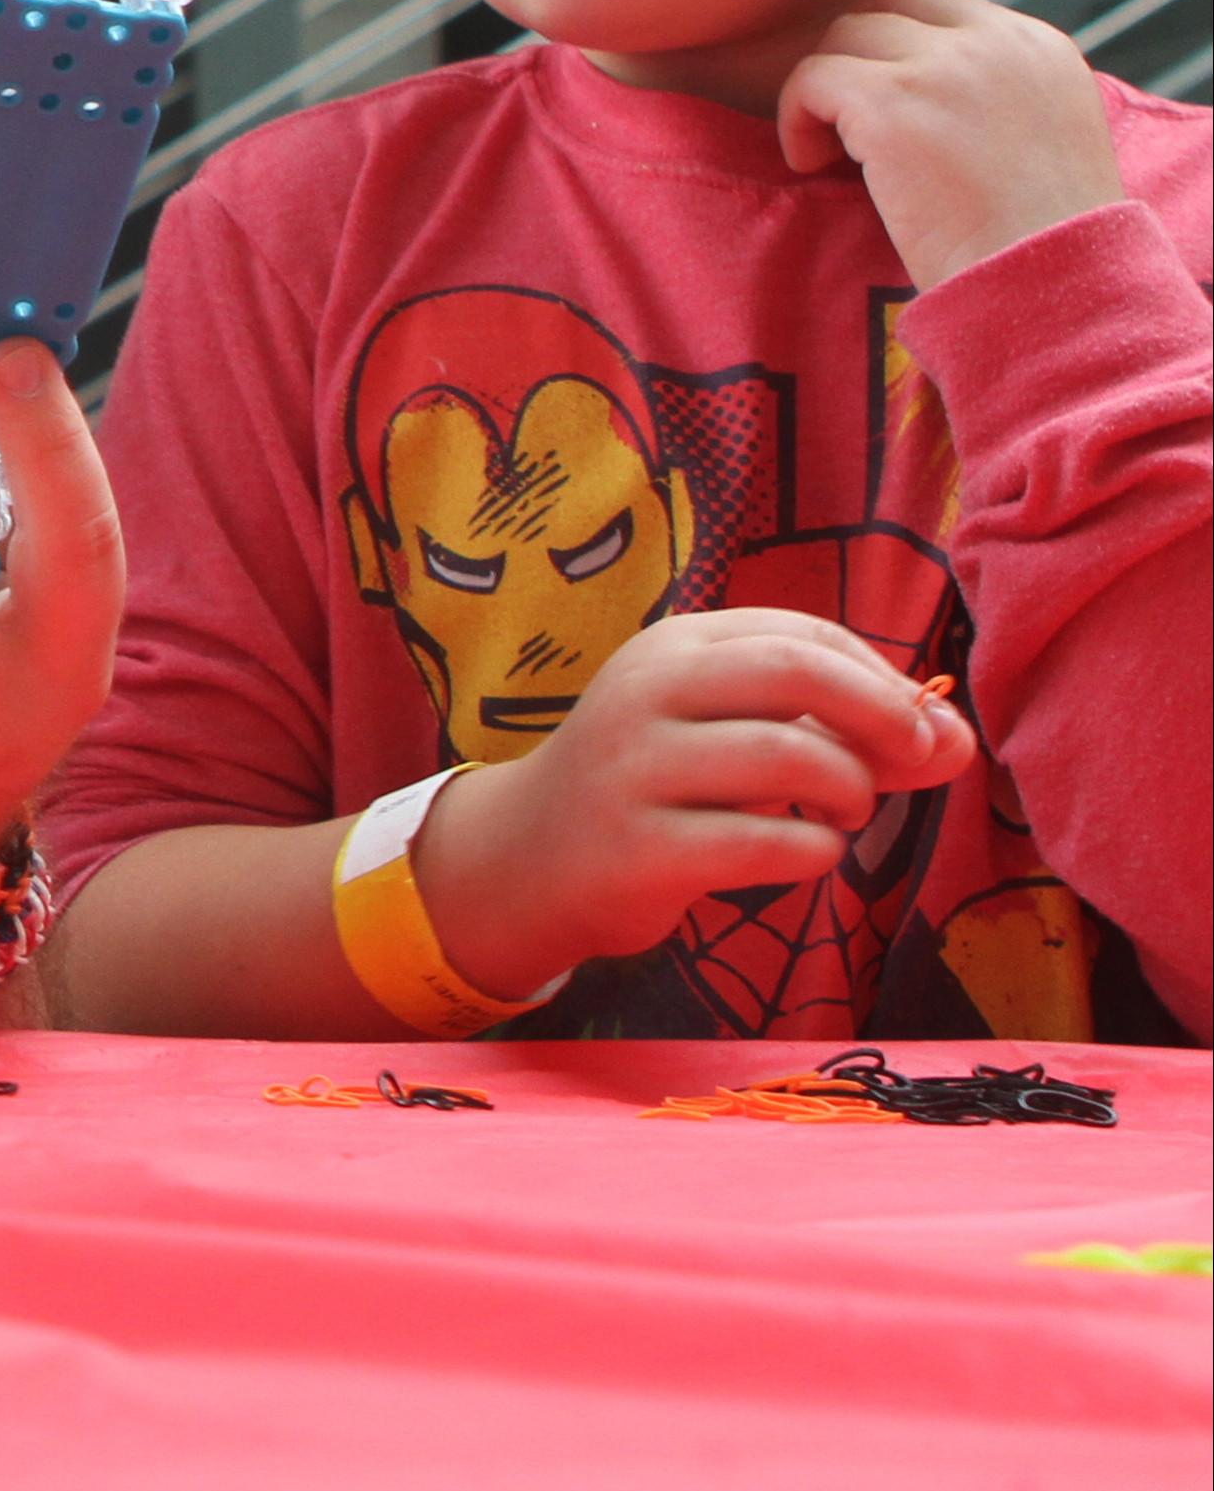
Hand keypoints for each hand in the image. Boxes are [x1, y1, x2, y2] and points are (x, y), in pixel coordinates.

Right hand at [403, 611, 977, 996]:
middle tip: (914, 758)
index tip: (912, 725)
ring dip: (851, 792)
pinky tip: (805, 854)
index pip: (803, 634)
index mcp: (672, 649)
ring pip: (791, 758)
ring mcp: (635, 768)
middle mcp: (646, 693)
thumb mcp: (731, 736)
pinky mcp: (639, 847)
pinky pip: (767, 843)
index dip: (881, 677)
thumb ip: (839, 732)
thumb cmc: (655, 785)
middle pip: (797, 671)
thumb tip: (960, 742)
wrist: (531, 856)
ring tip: (842, 814)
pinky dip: (816, 853)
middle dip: (884, 714)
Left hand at [775, 0, 1124, 287]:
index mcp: (1038, 45)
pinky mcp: (891, 103)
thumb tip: (913, 90)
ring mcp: (943, 66)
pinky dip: (796, 118)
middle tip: (849, 122)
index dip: (896, 49)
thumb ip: (990, 94)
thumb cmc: (1038, 239)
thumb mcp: (1039, 137)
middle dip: (856, 56)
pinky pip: (811, 78)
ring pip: (844, 36)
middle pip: (886, 4)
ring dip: (826, 89)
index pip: (940, 6)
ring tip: (834, 152)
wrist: (1047, 282)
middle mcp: (995, 41)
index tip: (887, 107)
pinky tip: (813, 164)